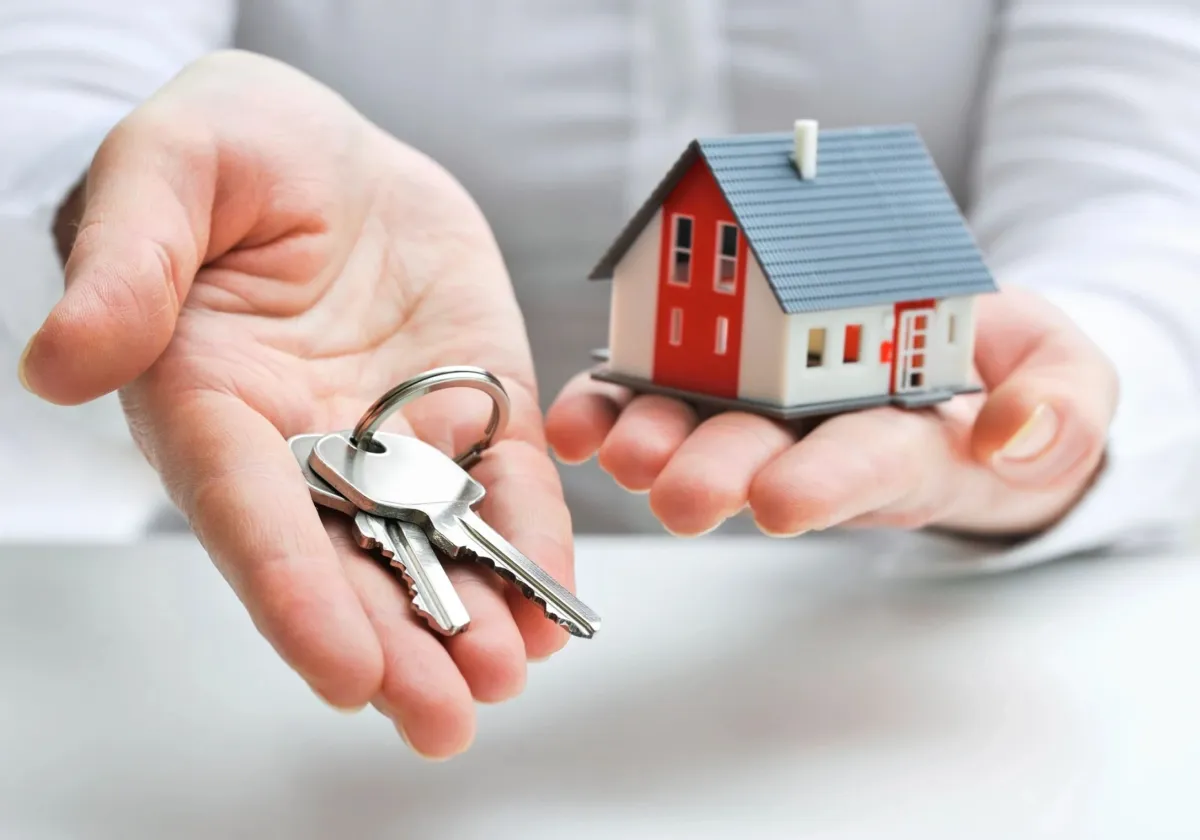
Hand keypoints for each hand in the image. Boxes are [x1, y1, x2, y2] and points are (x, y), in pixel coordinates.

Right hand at [19, 50, 572, 757]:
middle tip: (442, 716)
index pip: (251, 513)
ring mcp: (396, 434)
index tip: (342, 667)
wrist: (327, 149)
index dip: (293, 591)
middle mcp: (305, 444)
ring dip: (471, 617)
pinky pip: (504, 484)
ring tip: (509, 676)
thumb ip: (125, 263)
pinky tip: (553, 603)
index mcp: (213, 403)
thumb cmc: (229, 150)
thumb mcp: (163, 173)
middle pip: (346, 561)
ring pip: (430, 544)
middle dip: (395, 642)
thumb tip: (64, 362)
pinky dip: (529, 541)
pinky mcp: (472, 406)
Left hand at [546, 286, 1115, 538]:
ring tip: (618, 450)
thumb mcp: (1067, 381)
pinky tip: (578, 421)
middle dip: (722, 476)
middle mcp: (822, 438)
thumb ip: (1058, 406)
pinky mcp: (720, 377)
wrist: (958, 354)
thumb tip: (1013, 433)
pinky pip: (658, 393)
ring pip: (702, 433)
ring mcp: (766, 410)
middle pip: (768, 460)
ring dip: (655, 445)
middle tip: (680, 495)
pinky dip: (613, 405)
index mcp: (908, 443)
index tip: (786, 501)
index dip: (830, 482)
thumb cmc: (1010, 375)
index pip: (871, 466)